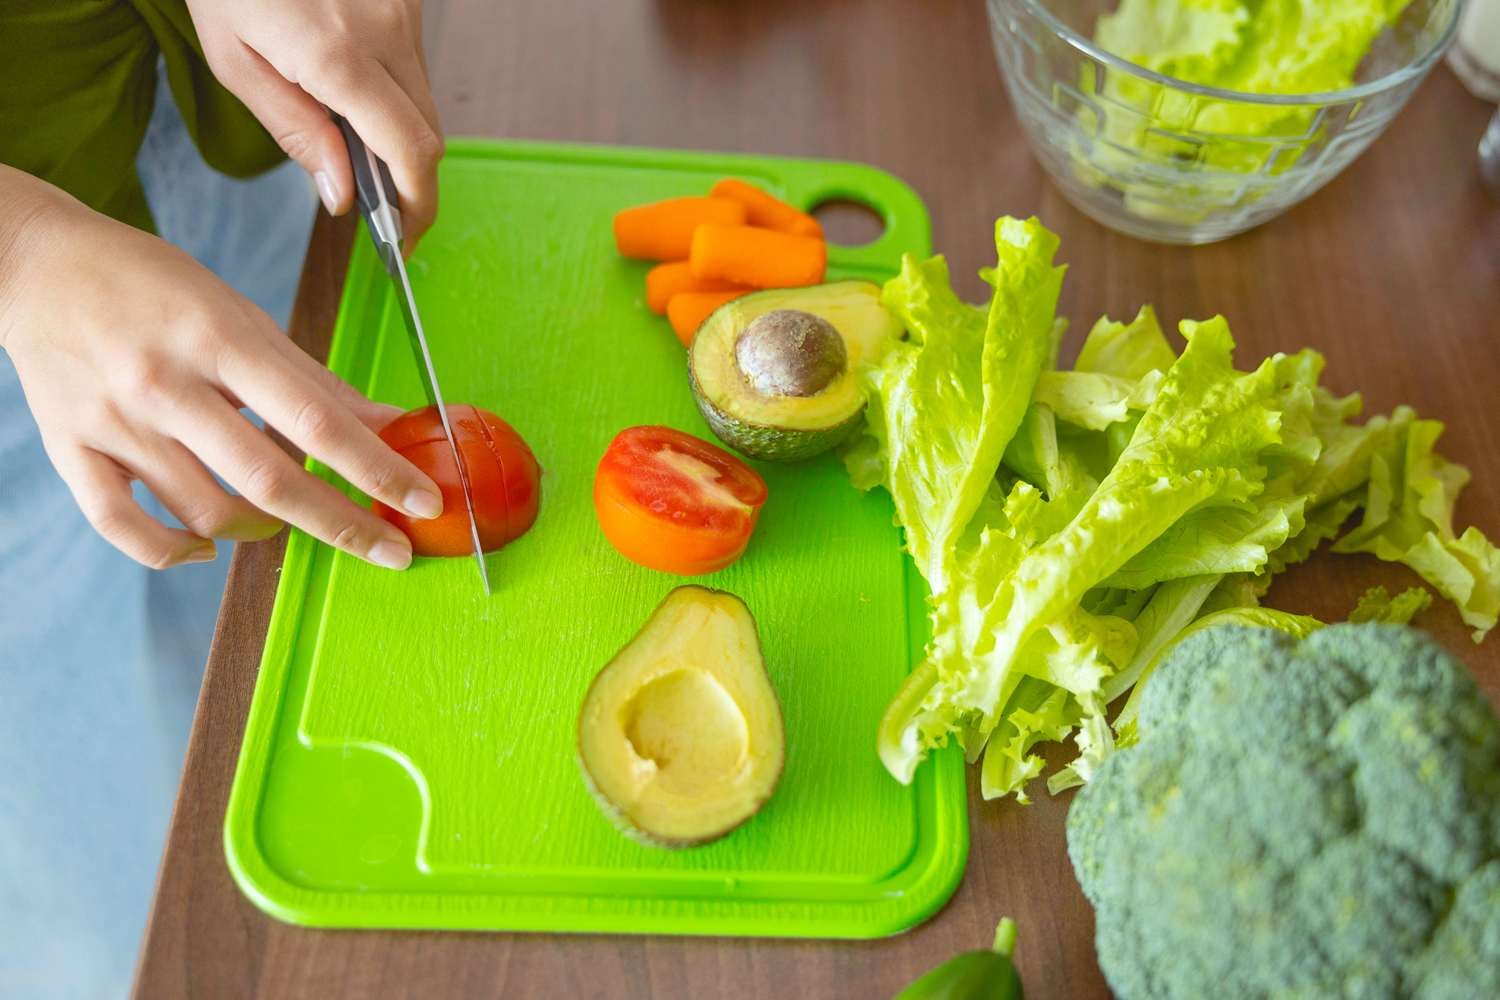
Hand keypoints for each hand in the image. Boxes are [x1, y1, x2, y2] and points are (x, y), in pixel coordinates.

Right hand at [0, 167, 442, 569]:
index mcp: (218, 338)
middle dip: (344, 524)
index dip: (379, 470)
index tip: (424, 502)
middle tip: (394, 550)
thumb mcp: (242, 314)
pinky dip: (173, 551)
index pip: (317, 421)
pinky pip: (125, 526)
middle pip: (269, 479)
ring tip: (293, 521)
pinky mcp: (70, 449)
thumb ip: (314, 379)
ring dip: (266, 534)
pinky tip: (207, 548)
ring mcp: (114, 422)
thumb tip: (391, 425)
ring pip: (206, 512)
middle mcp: (165, 384)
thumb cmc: (151, 285)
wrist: (31, 263)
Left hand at [188, 0, 443, 251]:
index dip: (417, 206)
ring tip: (350, 136)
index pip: (409, 152)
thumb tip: (342, 194)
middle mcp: (385, 31)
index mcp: (337, 56)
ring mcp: (404, 10)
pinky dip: (395, 92)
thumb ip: (294, 131)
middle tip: (379, 208)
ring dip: (400, 133)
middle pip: (429, 134)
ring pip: (426, 101)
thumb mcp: (235, 61)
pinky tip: (352, 84)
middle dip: (411, 181)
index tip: (403, 237)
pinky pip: (416, 64)